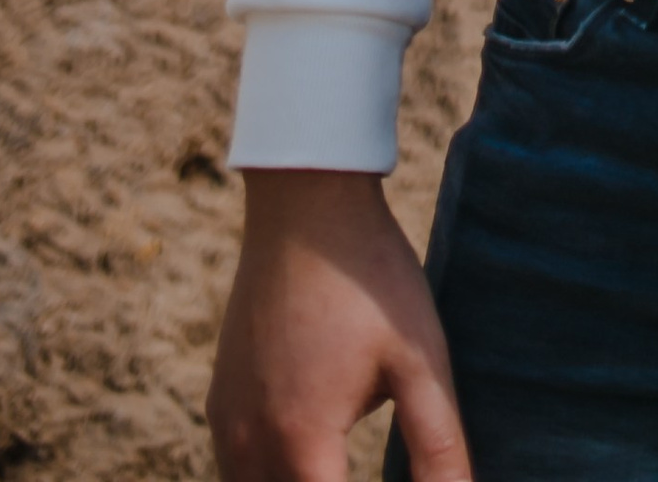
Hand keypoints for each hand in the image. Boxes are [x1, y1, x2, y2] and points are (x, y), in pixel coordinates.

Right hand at [207, 170, 468, 481]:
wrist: (307, 204)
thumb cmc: (370, 278)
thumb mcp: (420, 359)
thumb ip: (438, 446)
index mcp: (302, 440)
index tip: (384, 479)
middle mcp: (250, 442)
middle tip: (362, 465)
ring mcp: (227, 422)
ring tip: (341, 465)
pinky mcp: (219, 400)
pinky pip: (236, 468)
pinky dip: (268, 476)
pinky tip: (310, 461)